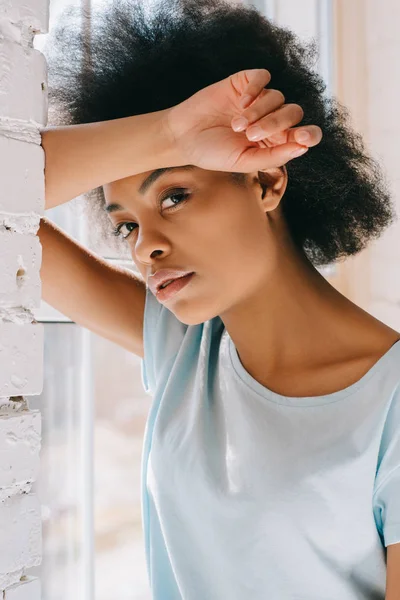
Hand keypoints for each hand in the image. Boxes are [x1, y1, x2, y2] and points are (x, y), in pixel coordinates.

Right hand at [165, 68, 321, 172]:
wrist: (184, 137)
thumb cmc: (213, 153)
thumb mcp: (244, 162)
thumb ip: (273, 156)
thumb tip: (303, 148)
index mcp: (275, 141)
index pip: (305, 134)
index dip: (310, 134)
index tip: (301, 137)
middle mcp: (271, 118)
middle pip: (293, 112)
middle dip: (275, 124)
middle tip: (251, 135)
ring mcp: (258, 99)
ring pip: (277, 96)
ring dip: (258, 112)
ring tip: (236, 126)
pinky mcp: (244, 82)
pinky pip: (263, 78)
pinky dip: (255, 89)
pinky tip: (239, 103)